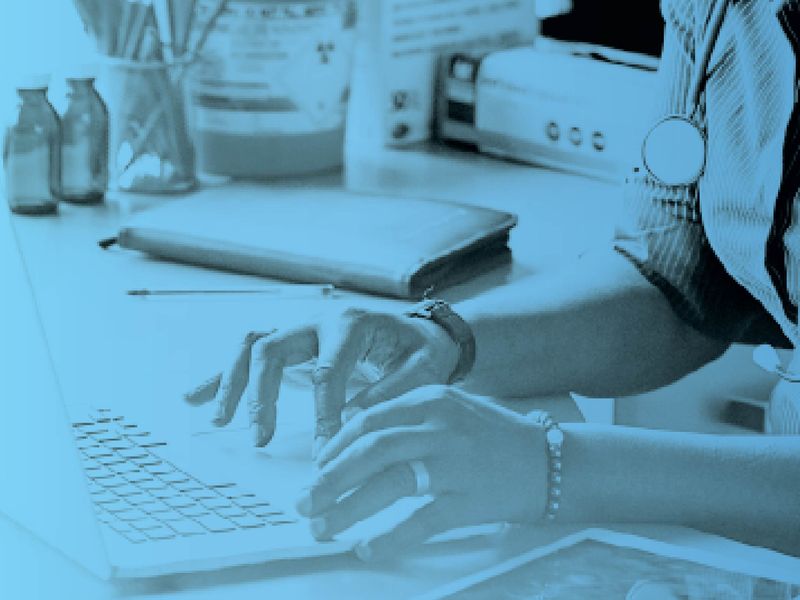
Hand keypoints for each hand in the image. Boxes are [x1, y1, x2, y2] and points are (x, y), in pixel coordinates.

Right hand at [184, 307, 459, 455]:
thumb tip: (353, 420)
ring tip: (220, 422)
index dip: (322, 413)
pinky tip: (196, 397)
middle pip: (273, 349)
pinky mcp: (291, 341)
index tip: (323, 451)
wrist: (420, 331)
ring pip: (252, 346)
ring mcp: (300, 328)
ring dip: (233, 383)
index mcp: (352, 324)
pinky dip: (221, 375)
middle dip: (262, 395)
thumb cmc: (422, 351)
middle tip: (262, 439)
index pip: (326, 370)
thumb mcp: (424, 369)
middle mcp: (318, 320)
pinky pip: (247, 352)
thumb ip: (393, 391)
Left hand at [296, 385, 546, 561]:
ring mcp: (456, 461)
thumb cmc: (497, 436)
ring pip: (388, 483)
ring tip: (322, 526)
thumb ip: (409, 415)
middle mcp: (441, 425)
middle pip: (370, 450)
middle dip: (329, 478)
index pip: (369, 420)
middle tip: (304, 501)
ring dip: (347, 507)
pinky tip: (367, 547)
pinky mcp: (471, 498)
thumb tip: (355, 434)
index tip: (317, 469)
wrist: (553, 461)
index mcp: (433, 398)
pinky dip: (389, 536)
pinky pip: (421, 520)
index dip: (336, 447)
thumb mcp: (453, 408)